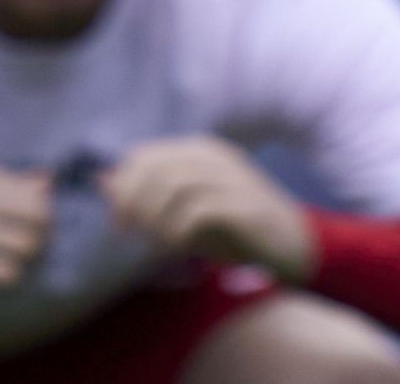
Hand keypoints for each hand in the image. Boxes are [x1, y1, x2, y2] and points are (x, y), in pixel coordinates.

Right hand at [0, 163, 53, 309]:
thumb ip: (5, 189)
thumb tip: (47, 181)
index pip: (37, 197)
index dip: (42, 225)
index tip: (25, 242)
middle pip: (38, 221)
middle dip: (40, 246)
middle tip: (21, 263)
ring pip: (25, 249)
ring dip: (25, 269)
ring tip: (6, 275)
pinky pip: (4, 274)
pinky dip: (8, 285)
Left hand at [103, 138, 317, 281]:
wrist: (295, 246)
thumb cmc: (236, 231)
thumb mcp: (187, 213)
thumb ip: (149, 196)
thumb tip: (105, 183)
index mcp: (198, 151)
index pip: (143, 156)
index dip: (123, 188)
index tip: (118, 224)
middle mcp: (213, 156)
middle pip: (154, 167)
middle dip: (133, 203)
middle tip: (129, 235)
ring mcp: (231, 177)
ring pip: (173, 184)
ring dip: (154, 218)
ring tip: (154, 243)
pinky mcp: (244, 204)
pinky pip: (197, 211)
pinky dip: (178, 231)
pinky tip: (177, 248)